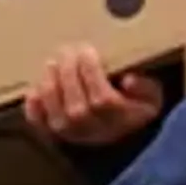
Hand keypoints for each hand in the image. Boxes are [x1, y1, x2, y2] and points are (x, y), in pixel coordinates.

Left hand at [23, 47, 164, 147]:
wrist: (120, 132)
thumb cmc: (135, 107)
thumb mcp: (152, 97)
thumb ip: (146, 88)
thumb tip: (129, 80)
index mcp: (120, 119)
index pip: (102, 99)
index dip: (92, 73)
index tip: (89, 51)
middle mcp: (94, 130)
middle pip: (77, 105)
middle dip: (69, 73)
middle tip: (68, 51)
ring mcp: (71, 133)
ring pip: (56, 111)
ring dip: (50, 83)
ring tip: (52, 63)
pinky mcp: (53, 133)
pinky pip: (38, 121)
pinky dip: (33, 105)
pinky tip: (36, 87)